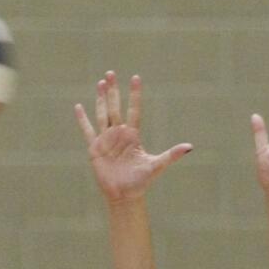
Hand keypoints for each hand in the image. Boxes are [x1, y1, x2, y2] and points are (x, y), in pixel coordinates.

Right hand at [75, 72, 191, 204]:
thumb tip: (190, 147)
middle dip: (113, 90)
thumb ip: (172, 155)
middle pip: (115, 107)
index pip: (134, 109)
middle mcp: (119, 134)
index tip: (135, 77)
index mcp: (133, 135)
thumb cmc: (140, 182)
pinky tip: (78, 107)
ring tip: (100, 83)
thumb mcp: (156, 166)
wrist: (124, 195)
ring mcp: (106, 140)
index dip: (135, 94)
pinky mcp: (95, 148)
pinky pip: (87, 130)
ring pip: (102, 114)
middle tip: (111, 73)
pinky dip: (82, 119)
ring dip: (101, 99)